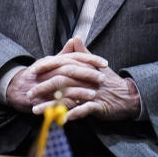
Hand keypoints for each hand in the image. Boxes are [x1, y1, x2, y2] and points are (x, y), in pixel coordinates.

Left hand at [24, 38, 141, 121]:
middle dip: (43, 87)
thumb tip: (75, 37)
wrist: (129, 96)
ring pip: (68, 96)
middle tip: (29, 94)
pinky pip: (85, 109)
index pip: (62, 64)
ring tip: (36, 110)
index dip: (46, 67)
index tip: (31, 72)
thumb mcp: (96, 66)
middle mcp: (87, 78)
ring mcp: (93, 92)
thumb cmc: (108, 81)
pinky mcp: (99, 105)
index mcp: (84, 68)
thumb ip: (82, 53)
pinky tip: (61, 119)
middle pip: (61, 81)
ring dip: (51, 104)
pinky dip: (73, 113)